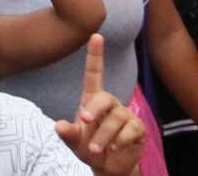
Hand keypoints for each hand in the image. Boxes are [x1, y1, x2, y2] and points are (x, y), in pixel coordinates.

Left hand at [54, 37, 145, 175]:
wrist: (109, 167)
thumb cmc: (89, 147)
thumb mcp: (75, 142)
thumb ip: (67, 134)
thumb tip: (59, 125)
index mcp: (93, 100)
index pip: (95, 74)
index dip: (95, 55)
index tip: (95, 35)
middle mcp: (111, 104)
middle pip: (105, 97)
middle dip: (94, 108)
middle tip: (83, 120)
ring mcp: (126, 116)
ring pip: (116, 118)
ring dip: (104, 135)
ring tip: (95, 149)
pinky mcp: (138, 130)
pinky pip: (131, 130)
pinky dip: (120, 140)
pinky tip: (114, 148)